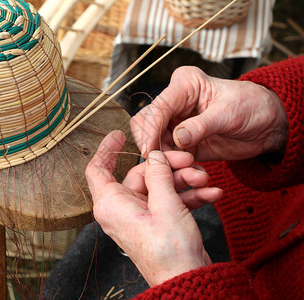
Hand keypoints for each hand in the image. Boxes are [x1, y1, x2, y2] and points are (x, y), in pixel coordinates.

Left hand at [85, 130, 222, 286]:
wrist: (188, 281)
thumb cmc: (169, 253)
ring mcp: (140, 214)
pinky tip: (210, 193)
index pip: (97, 169)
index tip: (120, 135)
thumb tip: (154, 156)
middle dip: (169, 166)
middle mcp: (122, 208)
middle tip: (190, 161)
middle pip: (141, 174)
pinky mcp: (156, 221)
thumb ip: (158, 174)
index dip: (107, 149)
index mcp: (111, 204)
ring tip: (205, 178)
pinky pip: (169, 200)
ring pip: (159, 185)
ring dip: (184, 180)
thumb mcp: (165, 205)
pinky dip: (188, 195)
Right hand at [131, 66, 287, 160]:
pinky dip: (174, 165)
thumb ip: (201, 126)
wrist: (266, 125)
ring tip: (185, 167)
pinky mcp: (181, 142)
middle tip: (165, 163)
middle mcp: (175, 102)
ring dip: (164, 158)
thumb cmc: (251, 107)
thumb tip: (177, 139)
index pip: (157, 108)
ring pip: (154, 142)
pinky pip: (168, 155)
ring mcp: (176, 123)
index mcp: (184, 85)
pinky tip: (189, 170)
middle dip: (153, 144)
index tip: (150, 152)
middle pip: (146, 123)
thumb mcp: (229, 114)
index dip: (150, 130)